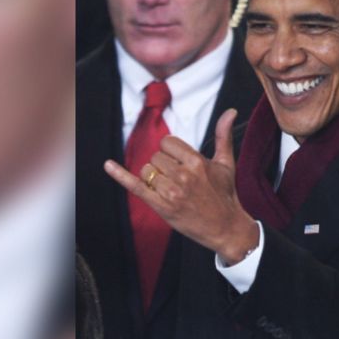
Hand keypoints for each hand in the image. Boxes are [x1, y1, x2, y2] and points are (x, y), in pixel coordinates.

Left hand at [104, 108, 258, 264]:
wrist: (226, 228)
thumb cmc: (225, 194)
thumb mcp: (226, 163)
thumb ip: (224, 135)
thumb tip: (231, 111)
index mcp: (197, 162)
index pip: (167, 143)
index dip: (170, 151)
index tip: (179, 163)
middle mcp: (183, 175)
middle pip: (155, 157)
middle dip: (162, 166)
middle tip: (178, 180)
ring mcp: (172, 192)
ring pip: (146, 171)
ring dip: (153, 178)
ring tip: (170, 189)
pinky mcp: (162, 207)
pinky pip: (136, 186)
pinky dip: (120, 175)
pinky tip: (108, 165)